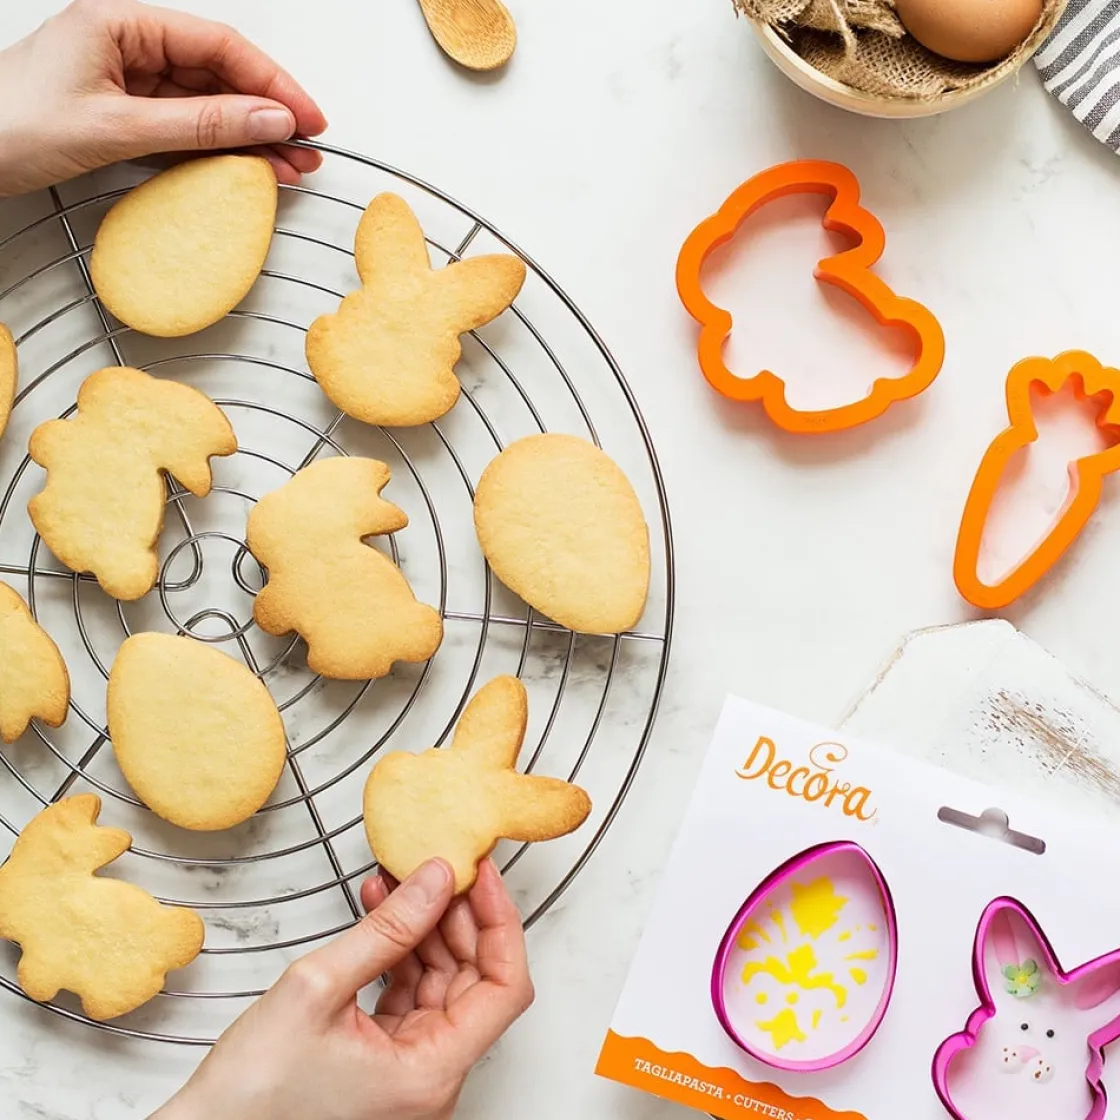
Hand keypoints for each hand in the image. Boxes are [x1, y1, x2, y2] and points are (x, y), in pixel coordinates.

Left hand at [0, 0, 326, 196]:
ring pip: (208, 105)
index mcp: (121, 23)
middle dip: (268, 113)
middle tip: (308, 149)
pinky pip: (187, 128)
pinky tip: (248, 166)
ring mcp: (128, 81)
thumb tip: (266, 118)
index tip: (306, 118)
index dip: (271, 83)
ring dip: (250, 137)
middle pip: (219, 75)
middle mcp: (128, 46)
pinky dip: (220, 149)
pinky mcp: (125, 115)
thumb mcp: (117, 127)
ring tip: (289, 166)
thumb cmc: (12, 126)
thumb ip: (199, 125)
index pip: (218, 47)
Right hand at [154, 859, 534, 1119]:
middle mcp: (431, 1080)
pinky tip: (382, 915)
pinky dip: (400, 954)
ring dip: (424, 929)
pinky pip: (412, 998)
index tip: (480, 876)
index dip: (500, 922)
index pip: (504, 988)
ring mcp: (411, 1074)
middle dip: (456, 917)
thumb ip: (388, 929)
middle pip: (475, 981)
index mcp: (430, 1074)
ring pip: (443, 985)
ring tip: (399, 881)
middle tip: (435, 867)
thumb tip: (435, 880)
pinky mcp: (387, 1065)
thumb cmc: (250, 1094)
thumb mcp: (317, 988)